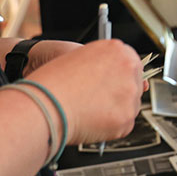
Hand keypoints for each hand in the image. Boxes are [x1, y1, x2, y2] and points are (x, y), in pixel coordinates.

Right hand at [26, 39, 144, 144]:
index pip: (130, 63)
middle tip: (94, 99)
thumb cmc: (54, 80)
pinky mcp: (127, 118)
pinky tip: (91, 120)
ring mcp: (130, 94)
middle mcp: (129, 68)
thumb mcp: (80, 59)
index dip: (116, 77)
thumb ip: (106, 64)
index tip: (109, 85)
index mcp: (117, 49)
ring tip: (88, 110)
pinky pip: (124, 124)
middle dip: (117, 93)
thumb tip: (134, 81)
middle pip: (133, 84)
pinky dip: (110, 126)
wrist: (42, 103)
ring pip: (130, 105)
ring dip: (114, 110)